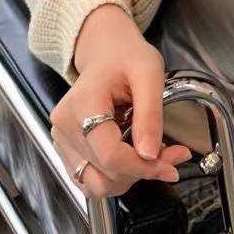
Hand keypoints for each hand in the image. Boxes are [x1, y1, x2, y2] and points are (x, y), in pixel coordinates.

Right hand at [50, 5, 190, 197]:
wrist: (106, 49)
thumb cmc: (126, 56)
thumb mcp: (149, 73)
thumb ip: (150, 114)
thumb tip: (150, 155)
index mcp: (82, 105)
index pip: (110, 155)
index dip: (144, 167)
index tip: (171, 165)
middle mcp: (65, 126)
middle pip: (105, 172)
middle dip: (143, 171)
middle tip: (171, 156)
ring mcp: (62, 139)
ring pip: (96, 183)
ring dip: (129, 178)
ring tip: (152, 156)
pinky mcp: (67, 148)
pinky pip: (90, 177)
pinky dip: (116, 175)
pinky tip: (133, 156)